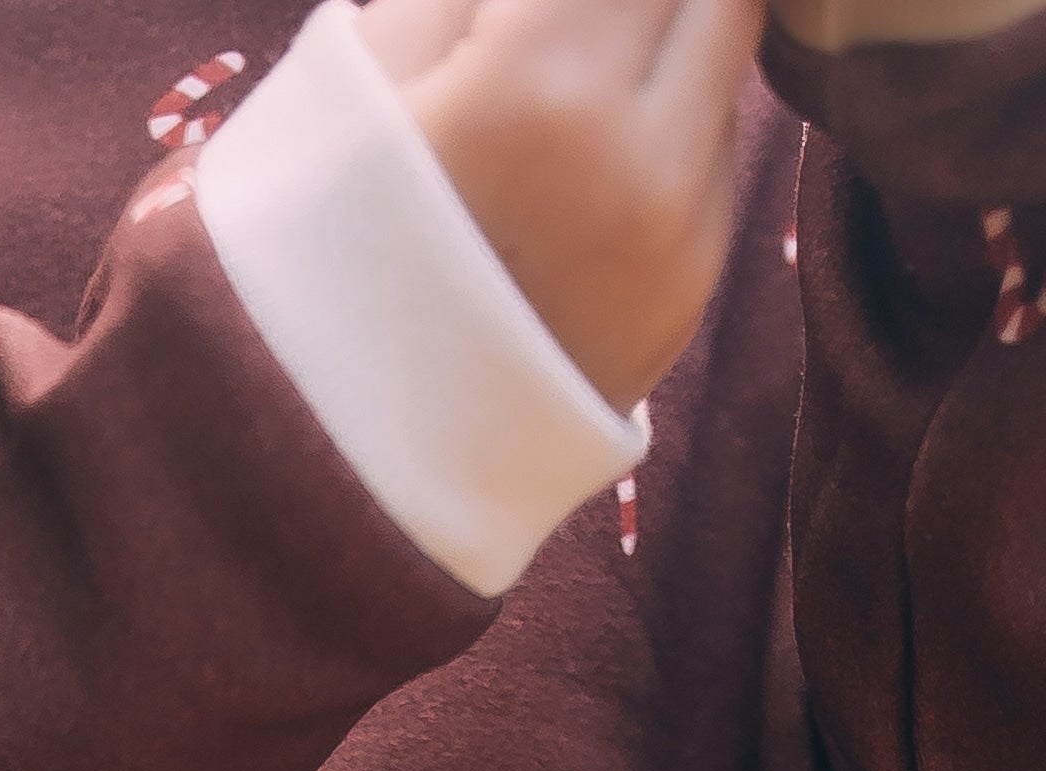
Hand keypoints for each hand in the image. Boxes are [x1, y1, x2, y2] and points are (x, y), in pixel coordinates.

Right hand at [355, 0, 771, 410]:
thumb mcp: (368, 66)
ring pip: (727, 59)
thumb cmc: (318, 243)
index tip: (534, 8)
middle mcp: (636, 154)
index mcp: (537, 82)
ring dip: (667, 45)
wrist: (335, 451)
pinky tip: (582, 174)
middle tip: (570, 30)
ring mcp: (678, 232)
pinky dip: (666, 134)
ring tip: (568, 95)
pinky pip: (714, 158)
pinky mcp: (692, 288)